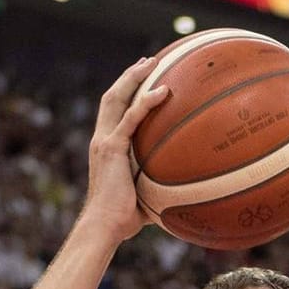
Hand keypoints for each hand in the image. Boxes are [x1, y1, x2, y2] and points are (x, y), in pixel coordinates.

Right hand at [76, 56, 170, 242]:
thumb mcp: (146, 197)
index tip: (142, 79)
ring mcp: (104, 142)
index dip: (125, 92)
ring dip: (133, 78)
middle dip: (129, 76)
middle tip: (149, 62)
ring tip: (152, 63)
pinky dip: (146, 102)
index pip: (113, 112)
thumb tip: (187, 192)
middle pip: (111, 97)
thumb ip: (160, 186)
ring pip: (115, 99)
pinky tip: (164, 91)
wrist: (104, 226)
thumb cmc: (124, 220)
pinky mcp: (111, 148)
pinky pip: (130, 119)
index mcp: (106, 148)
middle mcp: (101, 139)